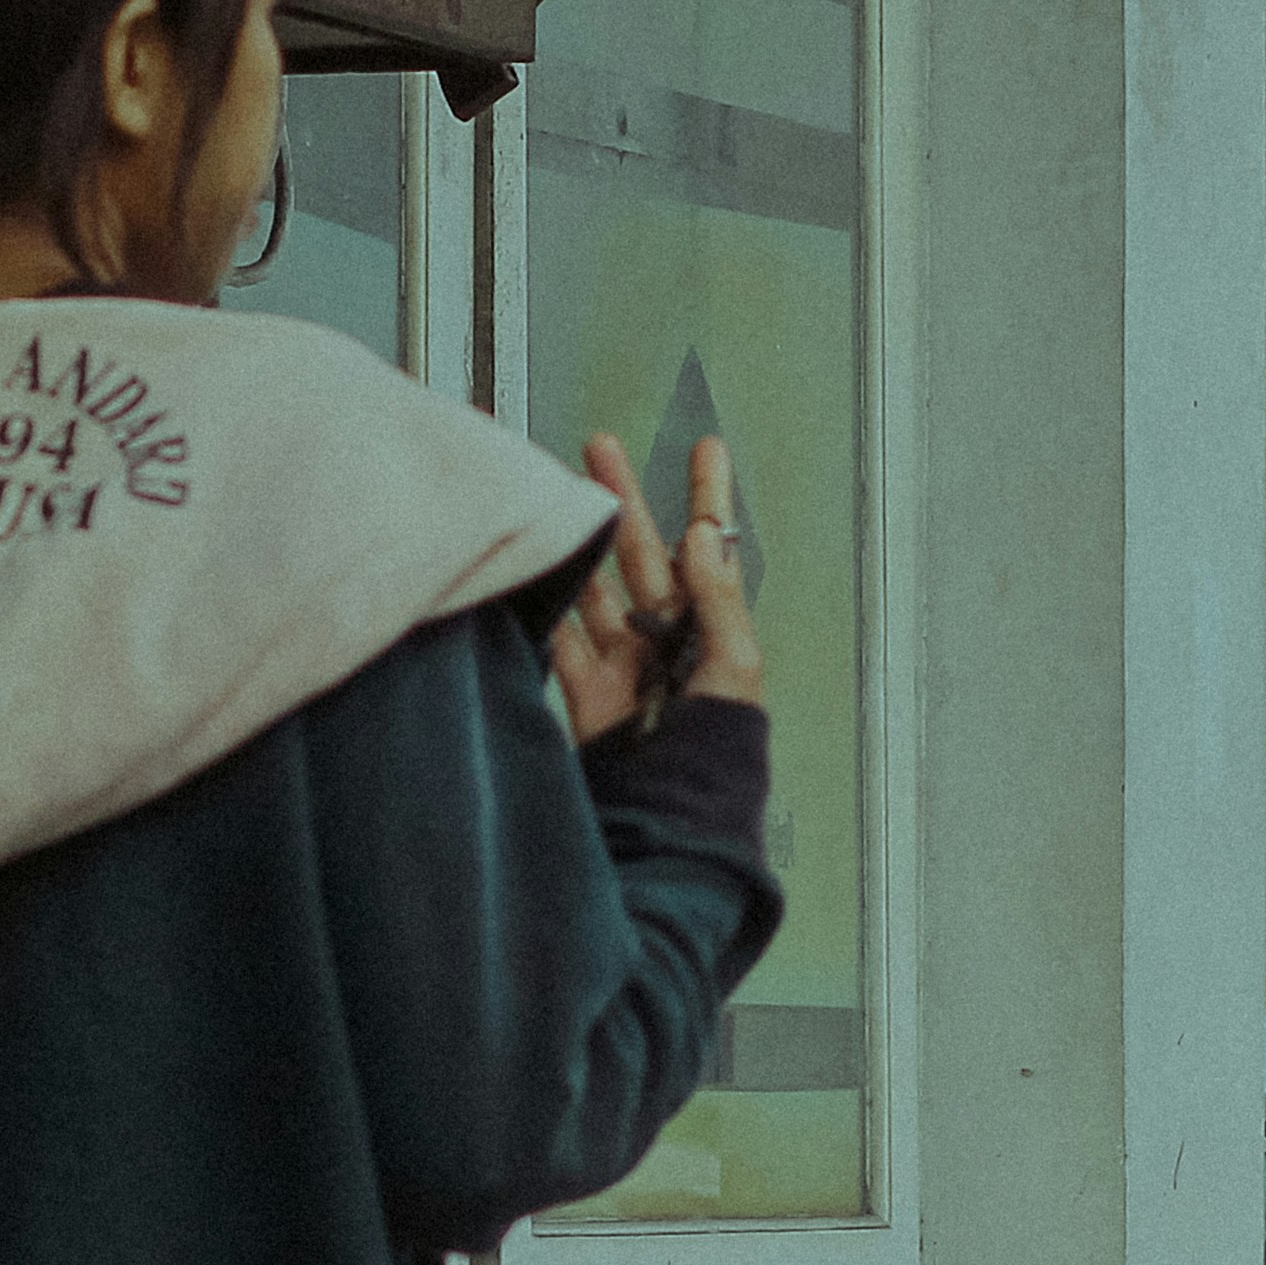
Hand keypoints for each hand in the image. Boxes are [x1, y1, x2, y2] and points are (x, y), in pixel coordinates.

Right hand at [547, 433, 762, 744]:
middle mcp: (665, 639)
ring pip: (595, 586)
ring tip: (559, 495)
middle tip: (602, 448)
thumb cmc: (720, 755)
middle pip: (642, 552)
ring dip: (579, 542)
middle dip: (623, 497)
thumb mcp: (735, 670)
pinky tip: (530, 571)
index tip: (708, 449)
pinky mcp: (585, 693)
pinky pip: (558, 639)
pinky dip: (543, 607)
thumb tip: (701, 536)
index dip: (709, 497)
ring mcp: (623, 664)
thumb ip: (718, 602)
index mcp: (710, 629)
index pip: (710, 549)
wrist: (673, 816)